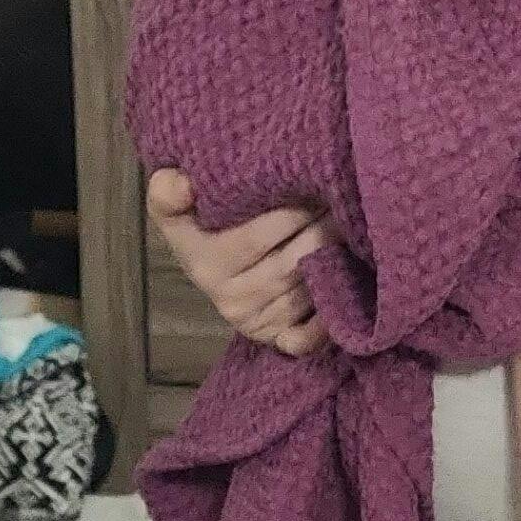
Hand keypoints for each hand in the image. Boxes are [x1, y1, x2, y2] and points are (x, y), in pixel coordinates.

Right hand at [145, 168, 329, 357]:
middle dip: (325, 226)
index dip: (291, 210)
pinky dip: (327, 318)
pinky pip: (307, 337)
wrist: (207, 265)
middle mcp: (232, 298)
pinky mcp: (277, 339)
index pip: (257, 237)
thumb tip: (181, 184)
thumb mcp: (174, 207)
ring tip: (353, 223)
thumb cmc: (199, 227)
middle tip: (344, 197)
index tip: (310, 180)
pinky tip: (343, 282)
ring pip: (309, 286)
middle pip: (293, 261)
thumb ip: (167, 192)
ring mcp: (257, 322)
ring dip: (337, 255)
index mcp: (206, 265)